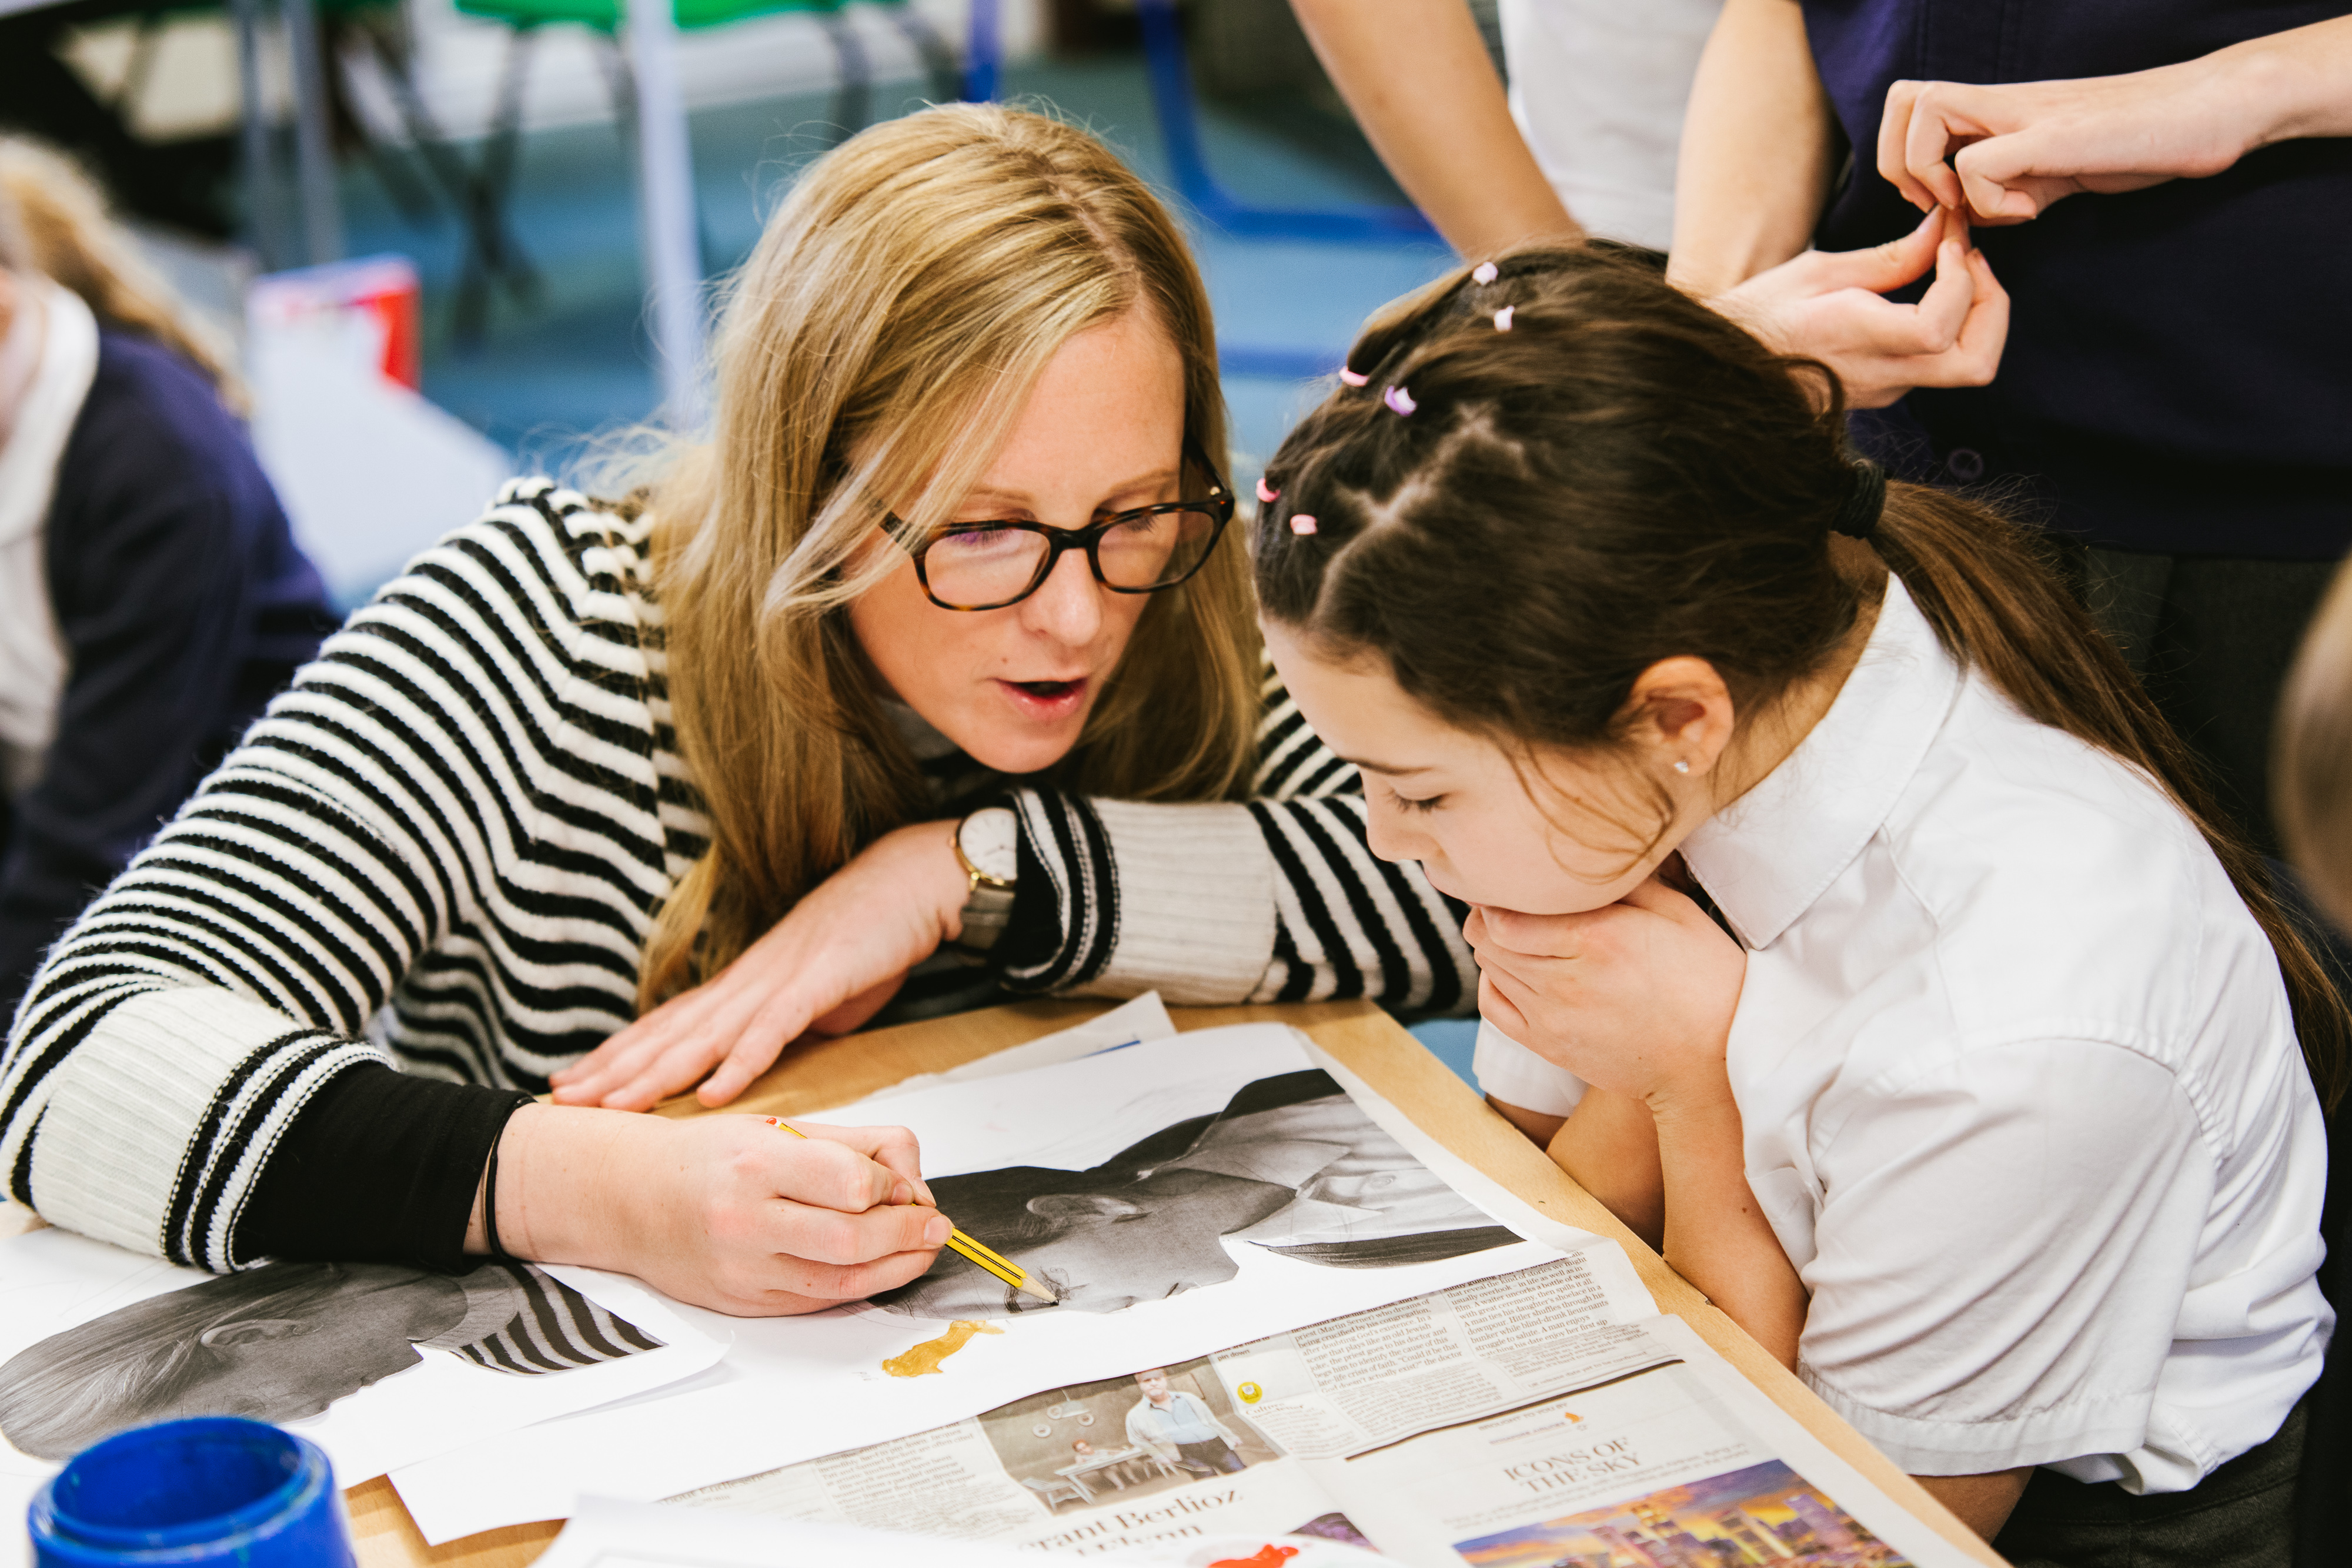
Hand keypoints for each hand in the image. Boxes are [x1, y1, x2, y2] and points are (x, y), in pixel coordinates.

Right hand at [493, 1105, 950, 1315]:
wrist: (630, 1198)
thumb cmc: (709, 1157)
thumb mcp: (780, 1127)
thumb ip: (853, 1146)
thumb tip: (912, 1179)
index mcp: (756, 1161)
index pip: (850, 1180)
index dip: (890, 1183)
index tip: (900, 1182)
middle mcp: (747, 1218)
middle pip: (853, 1238)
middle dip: (909, 1233)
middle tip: (935, 1224)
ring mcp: (743, 1268)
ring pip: (843, 1281)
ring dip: (898, 1267)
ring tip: (922, 1248)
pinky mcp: (744, 1302)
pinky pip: (818, 1302)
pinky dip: (860, 1287)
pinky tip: (880, 1268)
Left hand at [552, 820, 971, 1109]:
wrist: (913, 881)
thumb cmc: (869, 937)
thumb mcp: (815, 995)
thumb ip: (783, 1028)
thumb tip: (760, 1060)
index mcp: (743, 983)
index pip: (667, 1024)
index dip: (617, 1055)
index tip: (572, 1081)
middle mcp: (747, 980)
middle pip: (669, 1032)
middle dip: (613, 1070)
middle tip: (562, 1099)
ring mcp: (779, 979)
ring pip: (706, 1034)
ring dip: (657, 1073)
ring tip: (614, 1106)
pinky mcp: (819, 982)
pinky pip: (774, 1029)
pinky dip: (743, 1062)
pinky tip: (714, 1092)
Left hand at [1464, 877, 1746, 1111]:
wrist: (1717, 1058)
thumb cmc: (1706, 979)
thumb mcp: (1676, 912)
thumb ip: (1621, 883)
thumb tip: (1579, 862)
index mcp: (1597, 939)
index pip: (1503, 915)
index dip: (1496, 895)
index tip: (1511, 883)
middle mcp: (1566, 981)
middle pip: (1488, 939)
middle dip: (1490, 915)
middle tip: (1510, 901)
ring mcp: (1553, 1019)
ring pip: (1490, 968)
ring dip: (1495, 946)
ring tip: (1520, 933)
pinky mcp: (1550, 1047)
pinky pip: (1493, 1007)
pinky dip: (1492, 982)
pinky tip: (1513, 970)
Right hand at [1712, 206, 2007, 408]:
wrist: (1726, 367)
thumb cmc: (1762, 314)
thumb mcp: (1819, 271)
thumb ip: (1891, 257)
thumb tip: (1944, 228)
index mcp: (1856, 339)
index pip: (1938, 328)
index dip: (1962, 283)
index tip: (1950, 243)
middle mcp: (1879, 376)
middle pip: (1976, 365)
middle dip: (1993, 308)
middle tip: (1973, 261)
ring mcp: (1887, 390)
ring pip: (1966, 366)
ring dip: (1980, 314)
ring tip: (1958, 270)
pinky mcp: (1887, 391)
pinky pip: (1941, 361)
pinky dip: (1955, 321)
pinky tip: (1932, 289)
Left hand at [1878, 66, 2262, 224]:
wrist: (2214, 110)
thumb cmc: (2143, 139)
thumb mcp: (2058, 168)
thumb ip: (2013, 184)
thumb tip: (1973, 216)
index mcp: (2001, 110)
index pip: (1913, 105)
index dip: (1904, 157)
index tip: (1942, 204)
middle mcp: (2004, 103)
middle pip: (1903, 99)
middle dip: (1901, 164)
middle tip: (1947, 205)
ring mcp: (2027, 113)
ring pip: (1927, 112)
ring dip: (1936, 174)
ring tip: (1984, 206)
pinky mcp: (2055, 134)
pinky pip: (1980, 162)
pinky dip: (1990, 202)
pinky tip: (2033, 211)